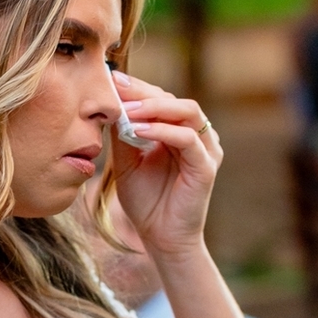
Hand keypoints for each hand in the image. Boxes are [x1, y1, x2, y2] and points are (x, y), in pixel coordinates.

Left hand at [109, 71, 222, 261]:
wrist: (160, 238)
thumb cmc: (146, 201)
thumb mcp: (126, 162)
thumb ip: (123, 135)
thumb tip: (110, 103)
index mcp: (177, 131)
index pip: (160, 98)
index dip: (137, 88)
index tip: (110, 79)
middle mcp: (195, 135)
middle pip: (173, 99)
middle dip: (143, 91)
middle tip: (116, 87)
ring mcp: (205, 149)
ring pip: (187, 111)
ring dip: (155, 107)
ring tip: (127, 110)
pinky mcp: (206, 166)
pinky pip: (188, 139)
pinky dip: (163, 131)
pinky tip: (138, 131)